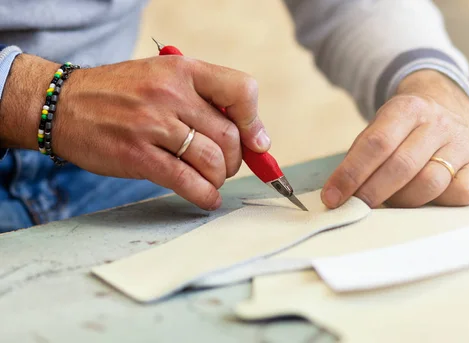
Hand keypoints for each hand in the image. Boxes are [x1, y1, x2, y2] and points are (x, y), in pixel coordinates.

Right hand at [0, 54, 269, 209]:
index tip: (256, 142)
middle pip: (230, 135)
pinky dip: (204, 195)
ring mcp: (154, 125)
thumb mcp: (162, 77)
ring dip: (219, 178)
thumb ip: (203, 99)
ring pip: (213, 160)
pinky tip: (205, 198)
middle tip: (225, 166)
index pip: (241, 90)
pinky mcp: (138, 156)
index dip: (255, 122)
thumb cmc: (119, 94)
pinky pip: (187, 182)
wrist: (62, 104)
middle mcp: (172, 94)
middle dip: (235, 159)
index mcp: (183, 70)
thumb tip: (250, 135)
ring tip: (211, 180)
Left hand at [321, 69, 468, 208]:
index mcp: (407, 108)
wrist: (445, 109)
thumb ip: (361, 156)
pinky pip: (460, 194)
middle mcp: (438, 123)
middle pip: (402, 166)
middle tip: (356, 207)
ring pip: (430, 183)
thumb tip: (338, 194)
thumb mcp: (380, 127)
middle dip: (372, 192)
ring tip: (390, 200)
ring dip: (402, 200)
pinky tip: (424, 199)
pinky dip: (438, 203)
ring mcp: (461, 143)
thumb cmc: (404, 129)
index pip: (376, 144)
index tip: (333, 197)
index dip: (351, 174)